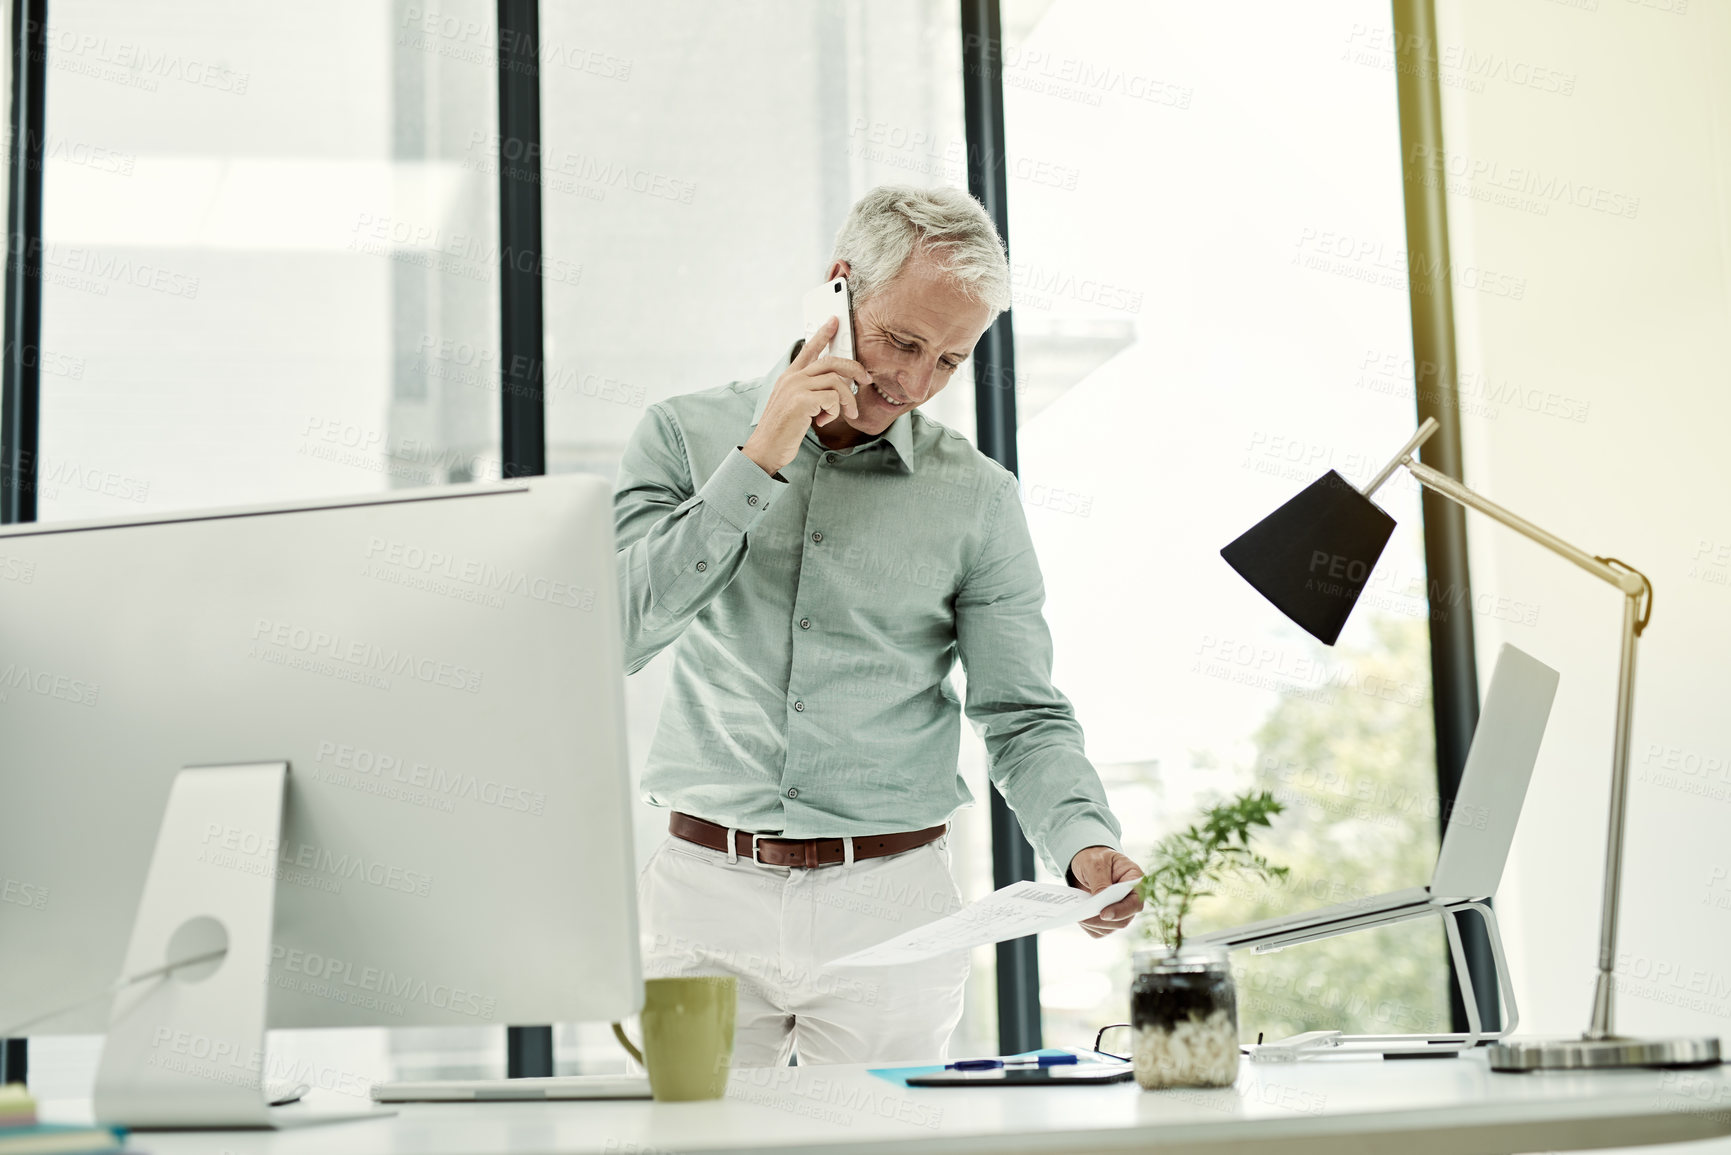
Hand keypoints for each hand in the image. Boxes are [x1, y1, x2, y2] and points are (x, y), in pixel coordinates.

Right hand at [741, 316, 868, 476]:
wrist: (766, 448)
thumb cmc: (783, 430)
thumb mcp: (794, 404)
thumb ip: (810, 391)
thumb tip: (837, 385)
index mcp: (789, 376)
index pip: (808, 349)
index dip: (823, 334)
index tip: (834, 321)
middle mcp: (792, 377)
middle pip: (831, 361)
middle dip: (854, 369)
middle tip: (866, 380)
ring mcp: (796, 387)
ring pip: (836, 381)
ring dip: (847, 399)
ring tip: (847, 413)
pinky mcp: (802, 400)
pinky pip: (832, 398)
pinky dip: (833, 412)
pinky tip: (821, 421)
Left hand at [1067, 846, 1144, 938]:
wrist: (1085, 860)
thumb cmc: (1094, 857)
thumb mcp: (1095, 863)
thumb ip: (1100, 881)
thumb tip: (1100, 902)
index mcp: (1134, 880)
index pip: (1135, 902)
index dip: (1121, 910)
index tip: (1104, 913)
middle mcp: (1130, 898)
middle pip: (1123, 920)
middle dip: (1102, 920)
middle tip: (1083, 916)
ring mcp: (1119, 910)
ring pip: (1111, 928)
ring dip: (1094, 924)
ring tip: (1078, 914)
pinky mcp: (1107, 917)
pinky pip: (1100, 930)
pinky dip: (1089, 927)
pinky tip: (1079, 917)